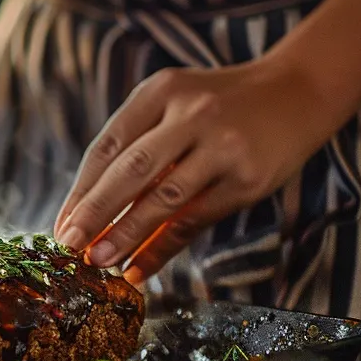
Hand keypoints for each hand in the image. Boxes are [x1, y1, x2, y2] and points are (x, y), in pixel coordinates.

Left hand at [54, 55, 339, 283]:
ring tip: (98, 260)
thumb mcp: (174, 103)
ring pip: (163, 198)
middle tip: (68, 245)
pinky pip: (195, 220)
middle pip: (130, 170)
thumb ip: (137, 144)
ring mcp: (222, 146)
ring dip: (126, 234)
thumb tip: (88, 208)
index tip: (62, 224)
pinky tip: (139, 268)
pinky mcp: (248, 179)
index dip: (81, 190)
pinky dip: (163, 248)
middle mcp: (190, 114)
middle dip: (94, 212)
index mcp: (160, 92)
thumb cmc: (219, 105)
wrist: (298, 92)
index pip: (108, 147)